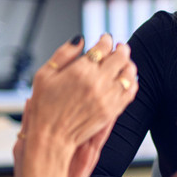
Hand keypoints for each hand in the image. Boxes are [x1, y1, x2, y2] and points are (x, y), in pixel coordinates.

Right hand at [12, 34, 137, 176]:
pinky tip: (128, 80)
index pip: (103, 48)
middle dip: (121, 49)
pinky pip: (130, 92)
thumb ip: (64, 54)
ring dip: (129, 64)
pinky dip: (132, 83)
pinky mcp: (112, 111)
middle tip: (120, 47)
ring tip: (125, 62)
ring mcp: (107, 97)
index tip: (105, 39)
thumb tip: (80, 40)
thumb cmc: (44, 107)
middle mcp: (97, 82)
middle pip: (120, 58)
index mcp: (80, 70)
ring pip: (128, 74)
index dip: (106, 40)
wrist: (52, 137)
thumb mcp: (45, 74)